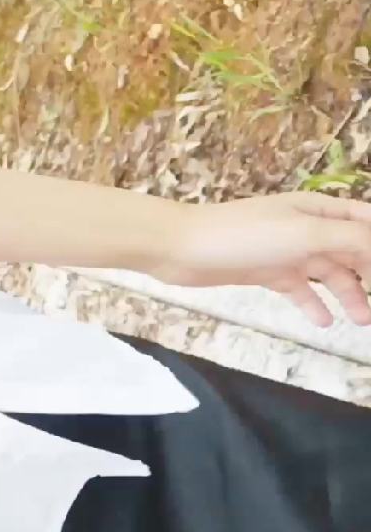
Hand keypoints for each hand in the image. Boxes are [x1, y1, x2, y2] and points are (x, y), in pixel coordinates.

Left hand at [155, 193, 370, 326]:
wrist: (179, 248)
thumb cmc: (242, 235)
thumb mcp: (304, 233)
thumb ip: (351, 239)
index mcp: (318, 210)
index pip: (365, 222)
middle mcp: (306, 227)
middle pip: (352, 250)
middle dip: (370, 274)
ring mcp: (285, 251)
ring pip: (328, 273)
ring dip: (349, 294)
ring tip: (362, 320)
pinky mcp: (264, 272)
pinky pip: (299, 289)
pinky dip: (314, 303)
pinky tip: (324, 321)